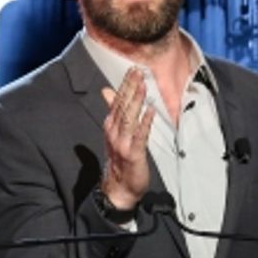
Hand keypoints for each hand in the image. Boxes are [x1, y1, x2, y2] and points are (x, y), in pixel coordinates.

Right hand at [99, 67, 153, 211]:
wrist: (119, 188)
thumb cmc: (120, 159)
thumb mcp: (115, 133)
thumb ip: (114, 111)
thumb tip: (107, 90)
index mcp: (110, 126)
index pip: (117, 101)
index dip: (125, 85)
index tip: (132, 70)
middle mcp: (114, 132)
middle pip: (122, 106)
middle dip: (130, 88)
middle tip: (137, 71)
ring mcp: (122, 143)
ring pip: (129, 118)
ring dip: (136, 101)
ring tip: (143, 85)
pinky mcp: (133, 154)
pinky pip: (140, 136)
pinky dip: (145, 122)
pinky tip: (151, 111)